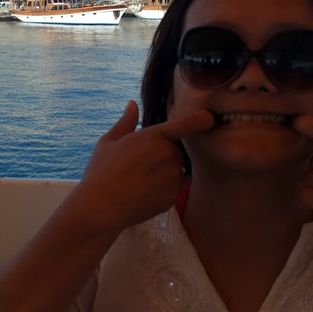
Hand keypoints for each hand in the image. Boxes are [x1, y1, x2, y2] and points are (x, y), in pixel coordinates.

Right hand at [67, 101, 214, 234]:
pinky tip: (144, 192)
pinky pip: (175, 186)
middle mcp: (169, 154)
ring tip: (141, 179)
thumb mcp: (109, 141)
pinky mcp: (174, 196)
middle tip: (141, 164)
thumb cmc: (101, 171)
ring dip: (166, 171)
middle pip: (177, 150)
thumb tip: (132, 104)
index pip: (188, 124)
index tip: (211, 118)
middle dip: (165, 154)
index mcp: (155, 136)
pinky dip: (164, 188)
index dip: (202, 119)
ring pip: (177, 169)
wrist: (101, 207)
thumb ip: (126, 122)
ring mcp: (173, 176)